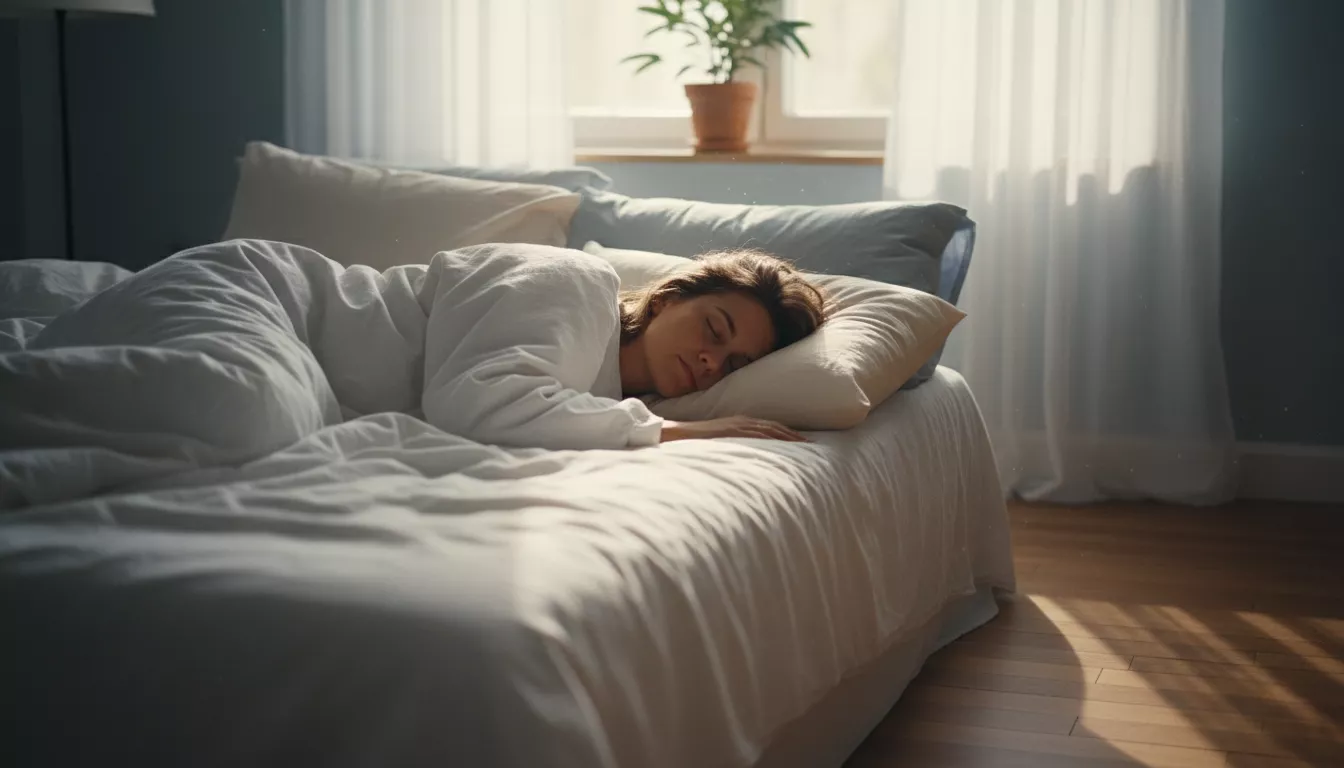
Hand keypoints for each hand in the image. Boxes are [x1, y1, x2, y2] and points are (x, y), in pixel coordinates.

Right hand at [660, 416, 808, 442]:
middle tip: (815, 445)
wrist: (675, 434)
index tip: (805, 443)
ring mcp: (738, 425)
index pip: (771, 428)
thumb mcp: (719, 444)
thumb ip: (734, 448)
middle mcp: (742, 421)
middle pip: (776, 428)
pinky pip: (758, 433)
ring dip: (790, 437)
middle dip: (796, 436)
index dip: (789, 434)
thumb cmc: (695, 443)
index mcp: (740, 423)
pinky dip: (774, 438)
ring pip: (771, 429)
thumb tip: (747, 461)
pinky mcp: (732, 430)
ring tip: (807, 446)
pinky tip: (786, 444)